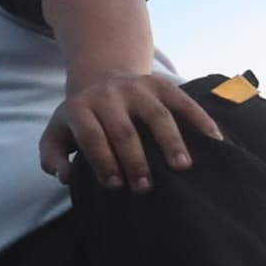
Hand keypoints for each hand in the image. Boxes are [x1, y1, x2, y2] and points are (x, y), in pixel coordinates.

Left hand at [42, 70, 223, 189]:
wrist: (100, 79)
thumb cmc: (80, 120)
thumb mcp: (56, 135)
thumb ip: (52, 158)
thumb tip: (65, 176)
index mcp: (79, 108)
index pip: (92, 136)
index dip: (103, 161)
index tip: (115, 185)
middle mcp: (108, 95)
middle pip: (124, 130)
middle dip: (135, 160)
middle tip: (145, 186)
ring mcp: (137, 87)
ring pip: (156, 115)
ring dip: (170, 142)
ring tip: (182, 167)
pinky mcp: (161, 84)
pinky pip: (183, 101)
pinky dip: (199, 119)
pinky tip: (213, 140)